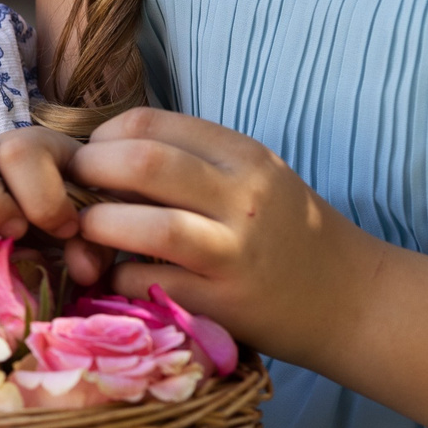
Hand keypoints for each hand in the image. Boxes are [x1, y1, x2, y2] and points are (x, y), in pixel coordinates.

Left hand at [66, 108, 361, 368]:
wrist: (355, 302)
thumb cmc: (288, 236)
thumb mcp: (252, 180)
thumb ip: (191, 162)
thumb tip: (103, 153)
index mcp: (244, 156)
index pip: (149, 124)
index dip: (102, 138)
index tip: (93, 158)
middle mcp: (242, 197)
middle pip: (139, 163)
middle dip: (89, 173)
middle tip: (73, 192)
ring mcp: (234, 251)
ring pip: (144, 225)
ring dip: (96, 227)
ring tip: (88, 232)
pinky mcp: (225, 302)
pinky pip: (147, 282)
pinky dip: (117, 276)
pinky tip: (117, 275)